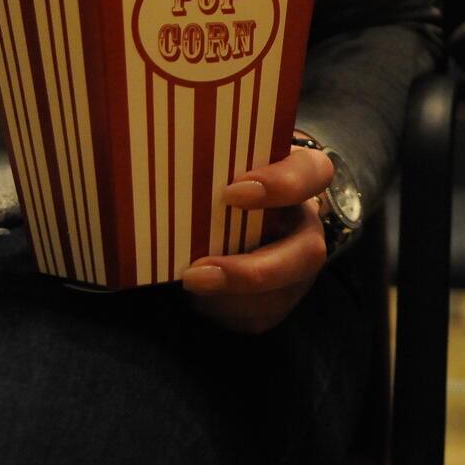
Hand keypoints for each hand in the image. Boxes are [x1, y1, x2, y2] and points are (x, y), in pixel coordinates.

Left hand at [181, 143, 332, 333]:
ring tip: (188, 284)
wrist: (218, 213)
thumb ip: (208, 157)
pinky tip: (200, 298)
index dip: (282, 185)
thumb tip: (151, 147)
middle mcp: (305, 223)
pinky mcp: (280, 298)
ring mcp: (298, 265)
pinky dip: (225, 312)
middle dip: (253, 270)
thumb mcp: (220, 160)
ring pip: (283, 293)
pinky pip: (260, 317)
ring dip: (232, 297)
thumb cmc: (219, 177)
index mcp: (298, 177)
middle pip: (308, 253)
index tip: (232, 192)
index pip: (313, 172)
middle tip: (197, 273)